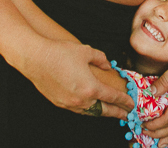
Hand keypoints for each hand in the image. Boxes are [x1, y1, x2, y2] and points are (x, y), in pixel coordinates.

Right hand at [18, 39, 133, 119]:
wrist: (35, 58)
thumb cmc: (61, 53)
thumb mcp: (86, 51)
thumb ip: (101, 59)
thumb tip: (108, 66)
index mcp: (91, 87)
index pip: (112, 97)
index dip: (124, 101)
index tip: (132, 104)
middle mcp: (81, 99)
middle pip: (104, 111)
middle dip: (117, 113)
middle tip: (126, 115)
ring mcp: (69, 103)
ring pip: (90, 112)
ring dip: (102, 113)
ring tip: (110, 112)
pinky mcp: (59, 103)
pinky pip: (78, 110)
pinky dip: (88, 110)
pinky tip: (91, 106)